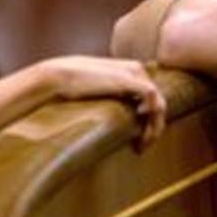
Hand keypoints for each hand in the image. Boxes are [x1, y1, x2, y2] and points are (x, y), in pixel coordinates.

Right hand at [41, 56, 166, 148]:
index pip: (150, 96)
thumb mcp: (92, 91)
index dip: (148, 118)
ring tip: (141, 145)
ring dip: (154, 128)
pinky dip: (153, 120)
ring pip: (159, 105)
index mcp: (127, 69)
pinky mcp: (131, 80)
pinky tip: (140, 133)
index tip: (136, 138)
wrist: (57, 77)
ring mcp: (134, 73)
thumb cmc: (68, 86)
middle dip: (153, 127)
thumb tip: (108, 120)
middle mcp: (135, 69)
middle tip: (139, 147)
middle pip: (157, 102)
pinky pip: (154, 102)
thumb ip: (106, 97)